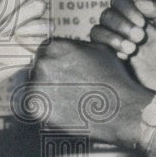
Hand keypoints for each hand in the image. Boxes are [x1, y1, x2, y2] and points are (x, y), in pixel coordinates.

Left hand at [29, 38, 150, 143]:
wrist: (120, 109)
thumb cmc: (113, 78)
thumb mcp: (98, 49)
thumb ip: (77, 46)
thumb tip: (66, 47)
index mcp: (54, 46)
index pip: (45, 52)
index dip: (56, 64)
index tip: (65, 75)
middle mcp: (42, 62)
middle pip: (38, 69)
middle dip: (49, 78)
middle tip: (67, 89)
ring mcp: (37, 84)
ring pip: (35, 87)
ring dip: (47, 93)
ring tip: (68, 101)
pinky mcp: (36, 107)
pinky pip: (36, 106)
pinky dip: (47, 110)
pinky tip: (65, 111)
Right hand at [90, 0, 155, 93]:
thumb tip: (139, 2)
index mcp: (134, 14)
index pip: (120, 1)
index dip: (128, 8)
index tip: (142, 22)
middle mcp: (119, 25)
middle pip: (107, 14)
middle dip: (122, 24)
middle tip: (140, 37)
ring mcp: (110, 41)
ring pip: (98, 30)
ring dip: (113, 37)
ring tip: (132, 49)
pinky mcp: (104, 57)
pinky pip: (95, 47)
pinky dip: (109, 48)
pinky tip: (124, 57)